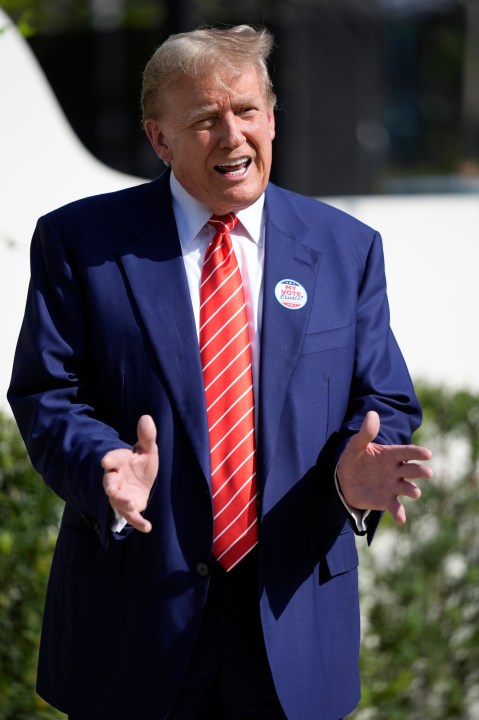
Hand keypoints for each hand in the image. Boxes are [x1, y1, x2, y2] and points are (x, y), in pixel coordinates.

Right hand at [102, 415, 158, 532]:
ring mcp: (121, 495)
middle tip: (111, 487)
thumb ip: (146, 436)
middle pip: (109, 482)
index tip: (106, 460)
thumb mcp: (146, 450)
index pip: (112, 459)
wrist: (140, 481)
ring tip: (131, 505)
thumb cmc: (140, 463)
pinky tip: (148, 527)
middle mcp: (116, 479)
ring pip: (117, 500)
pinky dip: (138, 522)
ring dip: (122, 503)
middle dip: (110, 485)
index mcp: (119, 462)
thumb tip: (146, 417)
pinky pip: (132, 517)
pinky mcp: (129, 508)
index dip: (109, 459)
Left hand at [337, 411, 432, 523]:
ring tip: (414, 492)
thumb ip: (366, 432)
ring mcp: (393, 486)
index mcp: (391, 455)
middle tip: (426, 473)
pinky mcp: (387, 501)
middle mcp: (396, 471)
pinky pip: (396, 508)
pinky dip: (400, 513)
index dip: (417, 453)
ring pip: (408, 489)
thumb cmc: (354, 458)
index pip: (407, 452)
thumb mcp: (356, 444)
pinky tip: (401, 518)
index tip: (427, 454)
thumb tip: (372, 414)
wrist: (344, 479)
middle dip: (420, 472)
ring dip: (413, 491)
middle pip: (413, 471)